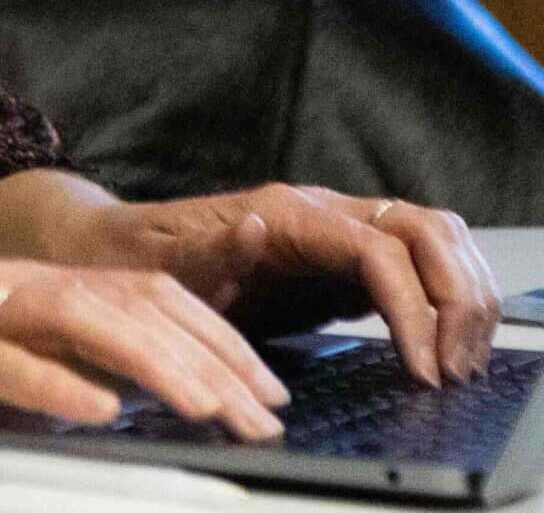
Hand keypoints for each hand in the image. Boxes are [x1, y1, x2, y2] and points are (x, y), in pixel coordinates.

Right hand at [0, 244, 292, 436]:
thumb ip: (25, 358)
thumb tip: (103, 398)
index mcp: (12, 281)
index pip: (134, 290)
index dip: (210, 333)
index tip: (266, 386)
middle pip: (126, 302)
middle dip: (210, 357)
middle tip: (268, 412)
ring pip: (79, 320)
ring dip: (157, 366)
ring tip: (213, 410)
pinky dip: (52, 383)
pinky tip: (97, 411)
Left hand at [38, 182, 500, 385]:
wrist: (118, 247)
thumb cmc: (141, 258)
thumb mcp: (168, 265)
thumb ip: (214, 252)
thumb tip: (259, 228)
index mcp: (284, 211)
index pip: (376, 248)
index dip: (412, 308)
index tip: (424, 370)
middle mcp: (318, 209)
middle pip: (423, 229)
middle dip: (455, 297)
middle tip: (453, 369)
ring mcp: (336, 228)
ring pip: (431, 235)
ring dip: (461, 294)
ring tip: (458, 361)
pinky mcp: (342, 257)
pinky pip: (416, 260)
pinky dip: (447, 295)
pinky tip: (445, 345)